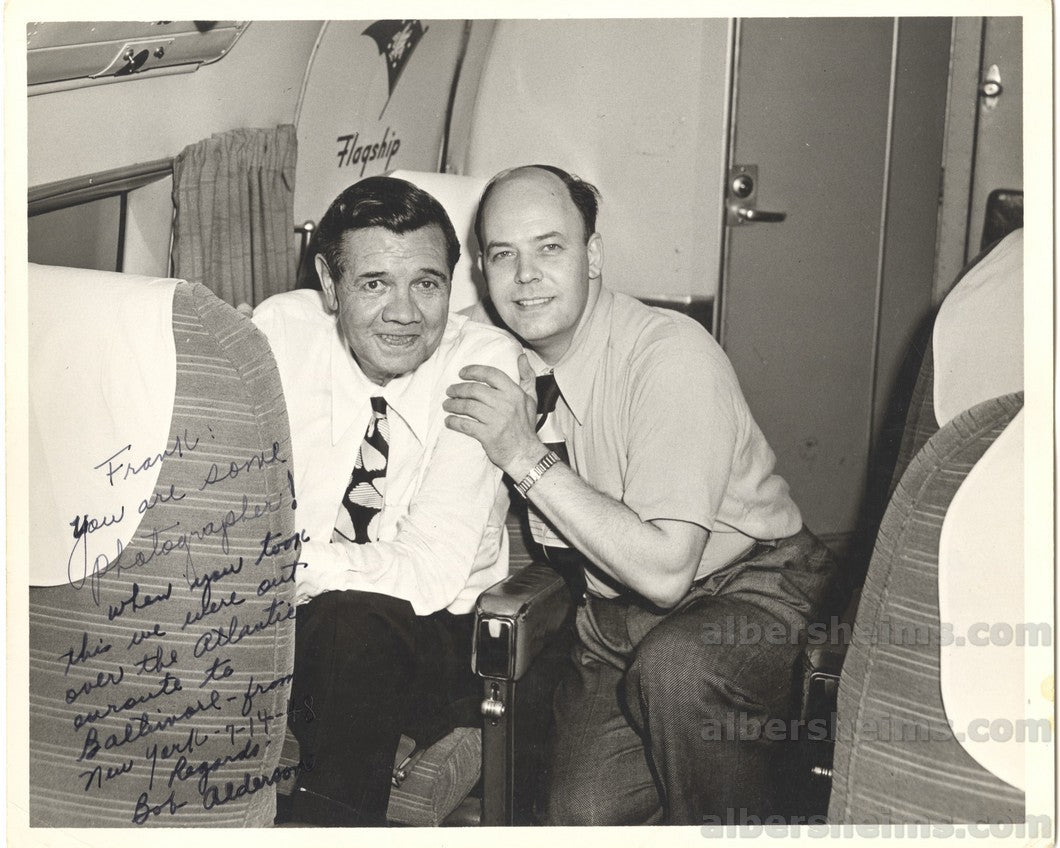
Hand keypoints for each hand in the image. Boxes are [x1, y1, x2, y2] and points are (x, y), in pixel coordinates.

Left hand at [444, 354, 545, 478]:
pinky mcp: (488, 435)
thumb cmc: (525, 426)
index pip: (490, 374)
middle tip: (450, 391)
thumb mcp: (531, 399)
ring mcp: (496, 420)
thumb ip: (527, 376)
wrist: (525, 454)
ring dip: (453, 405)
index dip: (473, 371)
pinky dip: (454, 422)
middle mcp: (505, 404)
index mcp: (514, 393)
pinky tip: (449, 421)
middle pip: (475, 389)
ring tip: (447, 405)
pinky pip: (465, 425)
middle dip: (458, 389)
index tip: (461, 373)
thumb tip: (521, 356)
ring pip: (467, 406)